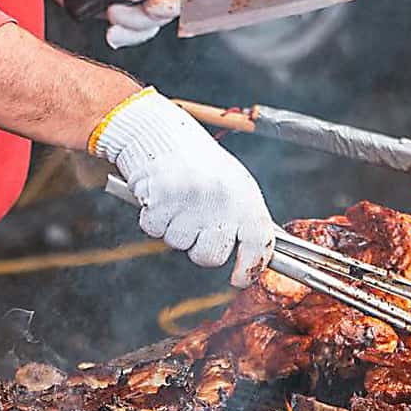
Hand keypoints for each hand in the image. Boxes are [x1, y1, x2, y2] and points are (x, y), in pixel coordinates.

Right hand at [90, 89, 274, 286]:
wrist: (158, 132)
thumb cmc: (197, 161)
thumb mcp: (232, 183)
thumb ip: (243, 217)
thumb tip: (254, 256)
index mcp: (244, 195)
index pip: (258, 243)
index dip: (250, 268)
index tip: (240, 278)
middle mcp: (221, 199)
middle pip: (211, 256)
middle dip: (200, 247)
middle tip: (195, 222)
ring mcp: (191, 201)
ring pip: (180, 244)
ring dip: (174, 229)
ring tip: (177, 201)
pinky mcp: (162, 200)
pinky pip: (155, 230)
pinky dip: (152, 219)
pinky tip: (159, 197)